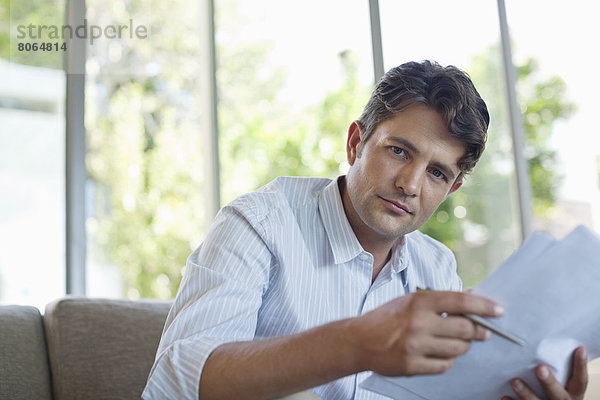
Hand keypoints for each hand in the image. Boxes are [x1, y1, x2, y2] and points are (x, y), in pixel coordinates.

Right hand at [348, 290, 502, 376]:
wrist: (359, 340)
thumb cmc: (387, 318)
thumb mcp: (410, 301)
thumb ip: (438, 302)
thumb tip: (471, 300)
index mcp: (419, 301)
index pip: (461, 301)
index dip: (484, 305)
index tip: (498, 311)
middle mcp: (419, 322)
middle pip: (465, 328)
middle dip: (478, 330)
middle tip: (481, 331)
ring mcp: (416, 345)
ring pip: (458, 349)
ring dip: (463, 346)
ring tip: (455, 342)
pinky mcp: (412, 365)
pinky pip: (445, 366)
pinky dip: (447, 360)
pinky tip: (440, 354)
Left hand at [502, 346, 587, 399]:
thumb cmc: (555, 392)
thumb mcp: (564, 384)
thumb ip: (559, 370)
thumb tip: (548, 345)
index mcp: (573, 394)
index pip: (580, 380)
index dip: (580, 365)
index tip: (578, 349)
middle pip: (558, 395)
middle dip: (549, 382)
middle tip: (540, 368)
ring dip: (526, 393)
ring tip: (515, 381)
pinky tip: (505, 397)